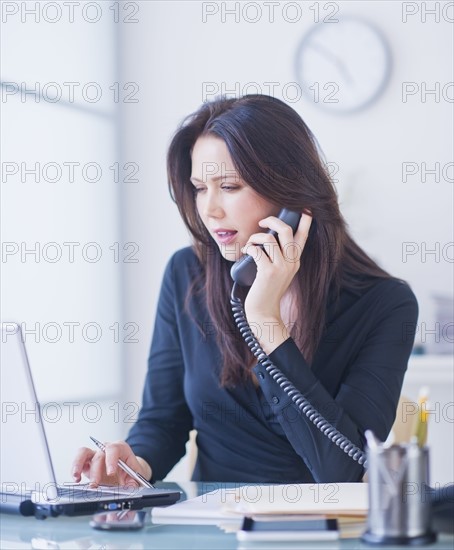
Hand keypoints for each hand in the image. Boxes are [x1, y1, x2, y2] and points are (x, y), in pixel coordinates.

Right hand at [71, 440, 151, 486]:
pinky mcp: (87, 463)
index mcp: (121, 449)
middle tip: (95, 485)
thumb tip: (130, 494)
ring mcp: (95, 455)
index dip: (111, 460)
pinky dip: (75, 469)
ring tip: (76, 477)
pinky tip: (76, 480)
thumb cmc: (131, 471)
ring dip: (78, 464)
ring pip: (83, 452)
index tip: (110, 473)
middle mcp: (106, 450)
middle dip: (96, 471)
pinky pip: (78, 461)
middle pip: (99, 455)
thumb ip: (134, 484)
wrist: (128, 470)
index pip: (114, 449)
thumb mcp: (136, 476)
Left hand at [242, 212, 311, 352]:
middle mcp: (291, 263)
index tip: (305, 208)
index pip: (303, 237)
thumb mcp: (278, 273)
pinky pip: (258, 250)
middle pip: (286, 231)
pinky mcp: (268, 272)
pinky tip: (246, 252)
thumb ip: (277, 257)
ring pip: (269, 238)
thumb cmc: (266, 291)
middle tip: (262, 223)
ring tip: (250, 244)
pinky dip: (249, 247)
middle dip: (272, 221)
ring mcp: (281, 267)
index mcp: (295, 261)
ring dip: (255, 237)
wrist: (263, 312)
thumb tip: (267, 237)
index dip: (305, 221)